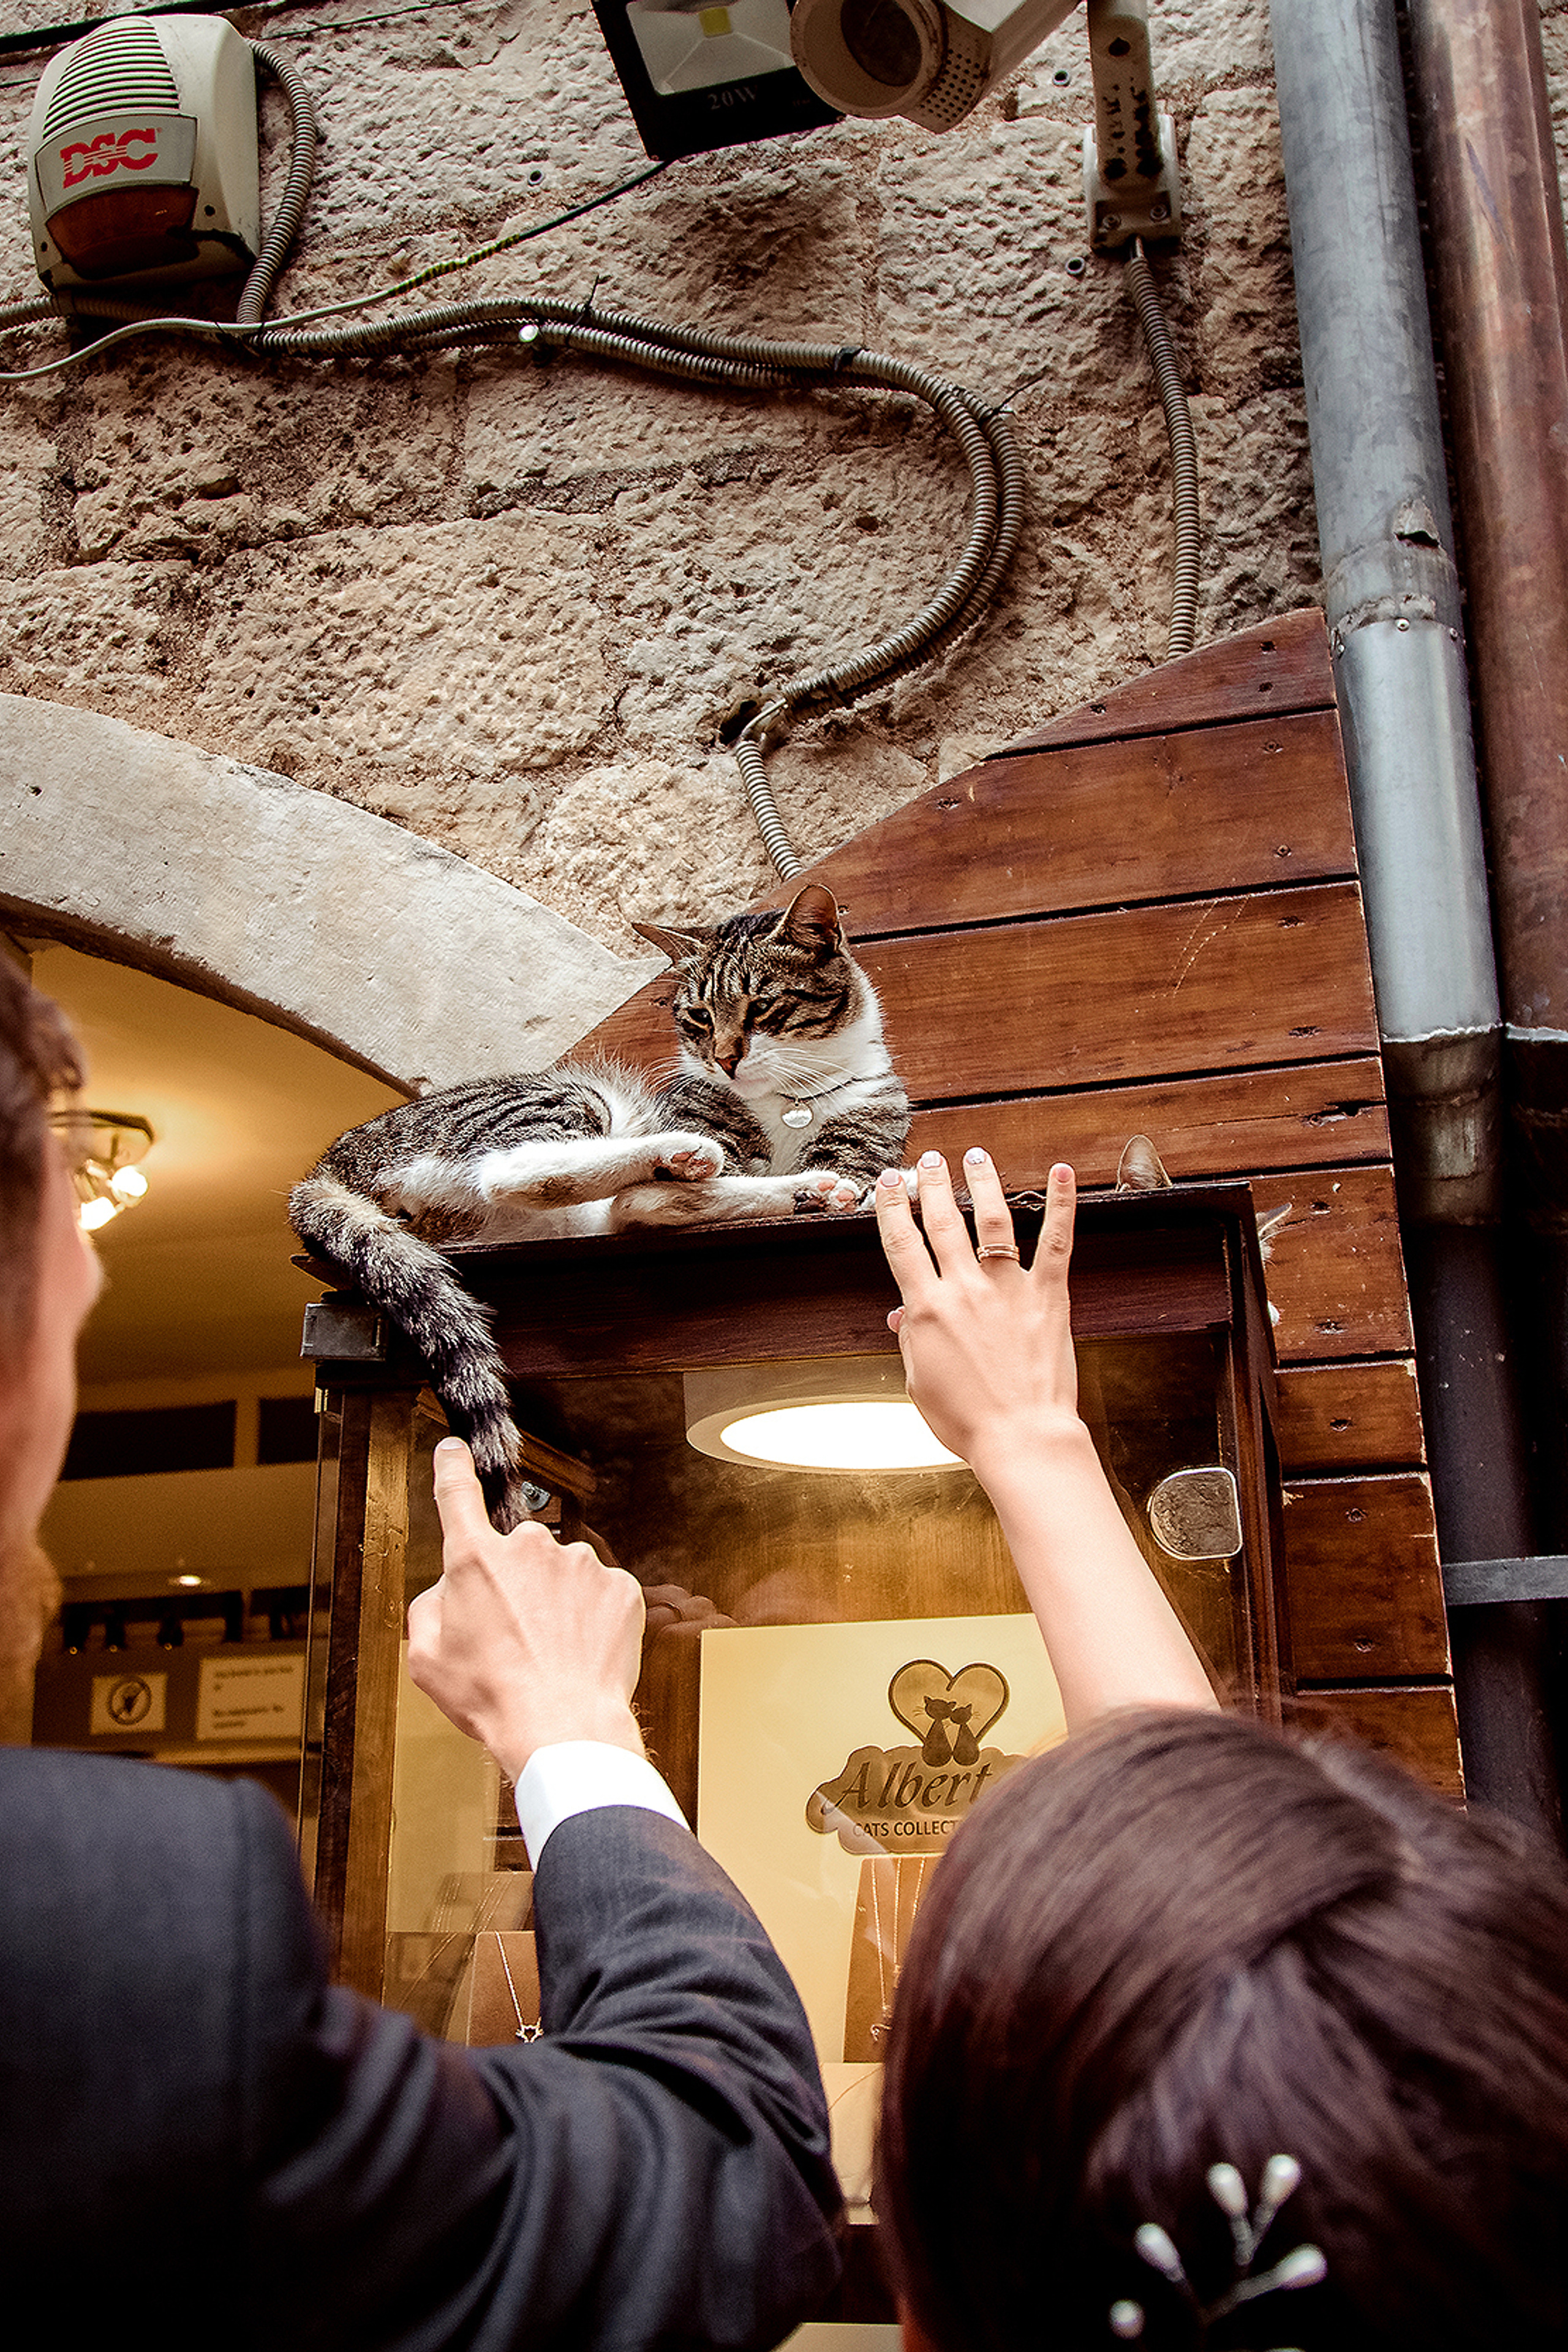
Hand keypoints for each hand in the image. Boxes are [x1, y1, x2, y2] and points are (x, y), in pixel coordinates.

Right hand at [407, 1437, 646, 1781]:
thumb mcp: (427, 1657)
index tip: (454, 1450)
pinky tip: (579, 1652)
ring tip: (548, 1653)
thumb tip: (448, 1591)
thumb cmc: (492, 1697)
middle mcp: (530, 1548)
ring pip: (562, 1574)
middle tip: (511, 1634)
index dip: (452, 1468)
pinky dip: (591, 1618)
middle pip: (517, 1553)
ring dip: (555, 1602)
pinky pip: (599, 1594)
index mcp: (476, 1559)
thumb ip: (430, 1607)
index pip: (456, 1495)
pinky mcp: (620, 1587)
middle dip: (513, 1583)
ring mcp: (581, 1564)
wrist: (561, 1727)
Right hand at [876, 1150, 1217, 1724]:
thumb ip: (911, 1341)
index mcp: (927, 1309)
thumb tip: (903, 1314)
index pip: (902, 1244)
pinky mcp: (1049, 1296)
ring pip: (992, 1219)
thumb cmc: (967, 1421)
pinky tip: (1063, 1171)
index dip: (892, 1208)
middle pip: (942, 1223)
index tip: (889, 1183)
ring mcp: (1008, 1288)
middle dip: (931, 1185)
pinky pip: (1056, 1241)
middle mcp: (964, 1289)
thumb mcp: (920, 1383)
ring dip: (981, 1183)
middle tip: (927, 1161)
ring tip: (974, 1156)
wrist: (1021, 1437)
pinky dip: (1062, 1203)